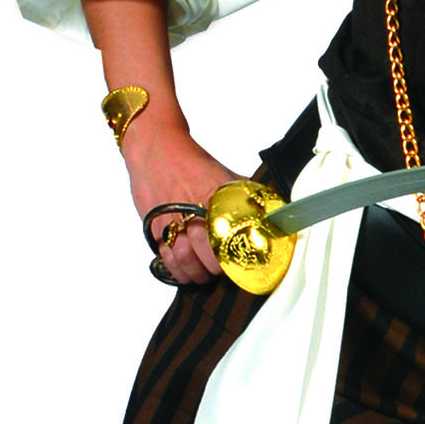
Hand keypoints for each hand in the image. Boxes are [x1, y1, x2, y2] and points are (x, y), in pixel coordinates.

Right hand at [123, 125, 239, 284]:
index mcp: (214, 196)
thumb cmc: (191, 163)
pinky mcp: (153, 225)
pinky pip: (164, 255)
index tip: (242, 263)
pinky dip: (176, 269)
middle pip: (205, 250)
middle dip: (217, 267)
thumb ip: (244, 196)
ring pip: (183, 257)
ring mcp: (170, 218)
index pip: (228, 233)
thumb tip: (271, 212)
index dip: (235, 254)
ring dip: (196, 273)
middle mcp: (192, 208)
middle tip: (224, 271)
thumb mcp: (224, 176)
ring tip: (205, 275)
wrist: (156, 148)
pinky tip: (186, 272)